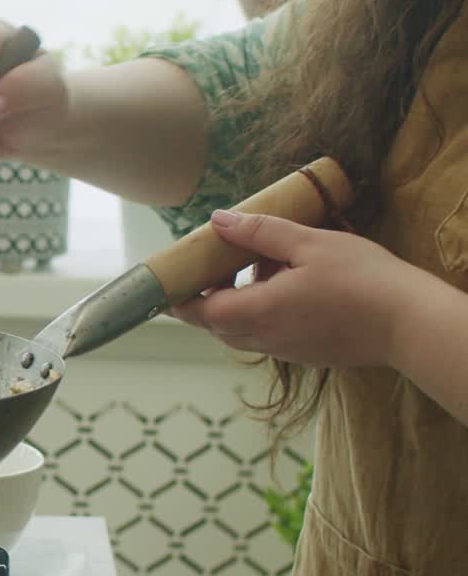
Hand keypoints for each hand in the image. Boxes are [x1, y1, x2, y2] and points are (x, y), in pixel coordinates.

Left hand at [171, 209, 425, 367]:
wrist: (411, 323)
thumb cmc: (362, 279)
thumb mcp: (309, 243)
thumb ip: (259, 233)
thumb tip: (217, 221)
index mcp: (258, 312)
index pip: (201, 312)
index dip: (179, 300)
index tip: (164, 286)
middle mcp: (267, 338)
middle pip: (218, 325)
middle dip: (208, 298)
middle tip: (213, 265)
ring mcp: (288, 350)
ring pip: (244, 331)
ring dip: (239, 303)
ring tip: (262, 266)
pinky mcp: (308, 354)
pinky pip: (269, 335)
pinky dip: (264, 313)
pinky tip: (290, 285)